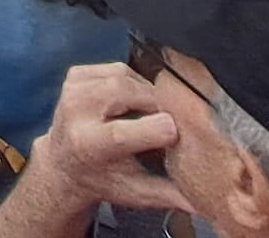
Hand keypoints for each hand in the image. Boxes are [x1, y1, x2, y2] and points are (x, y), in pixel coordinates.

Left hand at [14, 64, 191, 218]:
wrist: (65, 162)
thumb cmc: (104, 179)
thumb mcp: (136, 193)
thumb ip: (170, 195)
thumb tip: (204, 201)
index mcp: (88, 146)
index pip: (125, 131)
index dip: (159, 128)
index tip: (175, 132)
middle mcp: (75, 113)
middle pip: (127, 93)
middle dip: (156, 104)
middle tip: (167, 120)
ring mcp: (72, 90)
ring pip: (125, 76)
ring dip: (145, 91)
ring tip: (149, 112)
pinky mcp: (75, 75)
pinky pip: (116, 68)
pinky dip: (132, 81)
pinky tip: (132, 100)